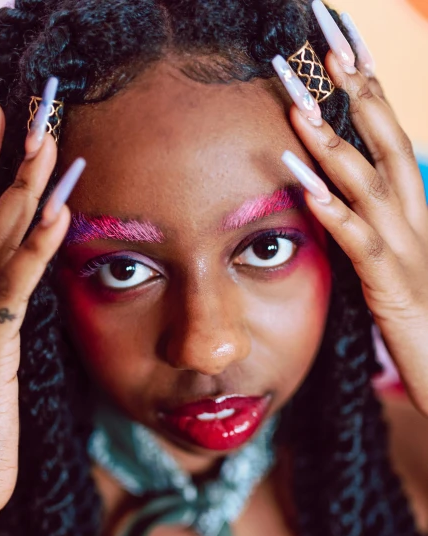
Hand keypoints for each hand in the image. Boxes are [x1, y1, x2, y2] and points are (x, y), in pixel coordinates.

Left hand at [275, 7, 427, 417]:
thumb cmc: (417, 313)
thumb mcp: (391, 256)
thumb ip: (366, 221)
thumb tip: (332, 189)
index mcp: (413, 207)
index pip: (389, 135)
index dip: (367, 88)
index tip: (339, 43)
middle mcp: (414, 218)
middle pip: (387, 143)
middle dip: (357, 93)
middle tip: (324, 47)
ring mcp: (406, 249)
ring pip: (371, 186)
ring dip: (334, 145)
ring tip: (298, 109)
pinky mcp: (392, 286)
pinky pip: (361, 244)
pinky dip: (335, 213)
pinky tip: (306, 190)